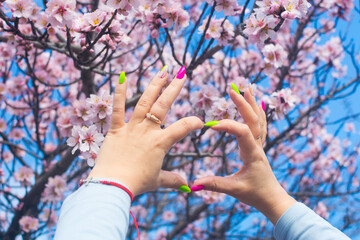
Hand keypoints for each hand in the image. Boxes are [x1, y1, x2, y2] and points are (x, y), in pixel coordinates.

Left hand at [86, 67, 202, 195]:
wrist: (113, 185)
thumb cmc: (136, 183)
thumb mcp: (158, 181)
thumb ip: (173, 179)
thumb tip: (187, 186)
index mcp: (161, 143)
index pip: (183, 127)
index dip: (194, 123)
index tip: (200, 122)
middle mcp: (147, 131)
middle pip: (164, 105)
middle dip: (174, 88)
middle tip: (182, 73)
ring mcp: (131, 128)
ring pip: (144, 102)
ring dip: (154, 85)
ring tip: (163, 71)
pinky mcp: (116, 129)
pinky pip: (117, 108)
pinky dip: (119, 92)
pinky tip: (121, 77)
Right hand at [193, 87, 295, 223]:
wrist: (273, 199)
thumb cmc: (255, 194)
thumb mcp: (234, 190)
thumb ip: (215, 184)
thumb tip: (194, 184)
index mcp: (252, 154)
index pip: (242, 133)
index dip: (228, 125)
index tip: (210, 125)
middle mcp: (258, 146)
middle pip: (253, 120)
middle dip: (243, 104)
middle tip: (232, 90)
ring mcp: (260, 145)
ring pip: (259, 120)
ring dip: (253, 104)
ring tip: (247, 88)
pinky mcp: (258, 147)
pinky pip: (261, 126)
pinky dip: (259, 113)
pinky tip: (259, 105)